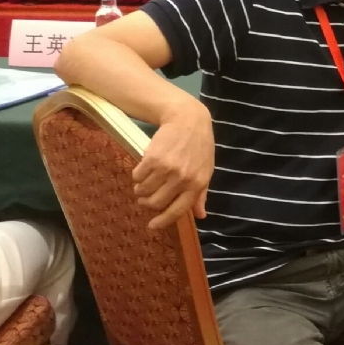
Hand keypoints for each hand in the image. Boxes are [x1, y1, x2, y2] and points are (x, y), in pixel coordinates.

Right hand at [131, 98, 214, 229]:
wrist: (187, 118)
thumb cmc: (199, 145)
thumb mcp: (206, 169)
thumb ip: (201, 194)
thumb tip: (200, 216)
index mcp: (196, 184)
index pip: (177, 211)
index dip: (162, 221)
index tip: (151, 226)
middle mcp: (181, 179)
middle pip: (156, 202)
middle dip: (147, 203)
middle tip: (144, 199)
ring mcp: (166, 169)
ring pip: (144, 190)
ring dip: (140, 190)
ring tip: (142, 184)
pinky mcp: (152, 158)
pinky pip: (137, 176)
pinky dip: (136, 176)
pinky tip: (141, 171)